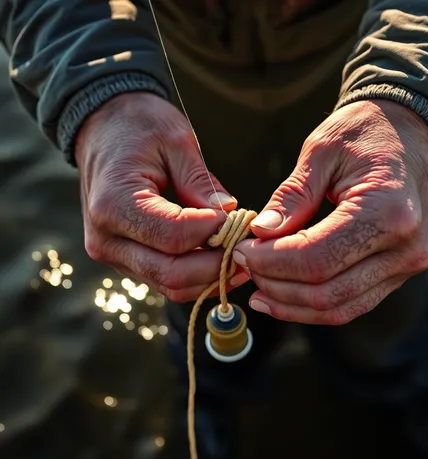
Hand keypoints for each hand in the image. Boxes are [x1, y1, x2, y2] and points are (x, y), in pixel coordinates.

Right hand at [76, 92, 248, 301]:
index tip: (239, 219)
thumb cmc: (137, 126)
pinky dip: (194, 275)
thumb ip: (200, 183)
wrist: (102, 128)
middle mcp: (106, 238)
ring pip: (170, 285)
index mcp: (114, 204)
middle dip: (216, 265)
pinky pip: (163, 279)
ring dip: (208, 276)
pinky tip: (217, 257)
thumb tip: (229, 216)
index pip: (174, 237)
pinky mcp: (122, 258)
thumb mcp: (175, 140)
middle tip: (246, 247)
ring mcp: (111, 252)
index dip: (214, 233)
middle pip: (172, 273)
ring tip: (237, 254)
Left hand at [234, 99, 427, 323]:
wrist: (411, 133)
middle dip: (275, 285)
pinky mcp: (399, 272)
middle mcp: (406, 248)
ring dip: (291, 304)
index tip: (240, 250)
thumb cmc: (365, 133)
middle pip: (326, 292)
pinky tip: (284, 295)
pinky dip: (313, 304)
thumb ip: (291, 198)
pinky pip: (351, 303)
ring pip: (338, 307)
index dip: (270, 261)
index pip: (316, 259)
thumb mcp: (321, 152)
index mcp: (388, 212)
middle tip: (244, 265)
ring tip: (258, 289)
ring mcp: (406, 265)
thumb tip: (259, 234)